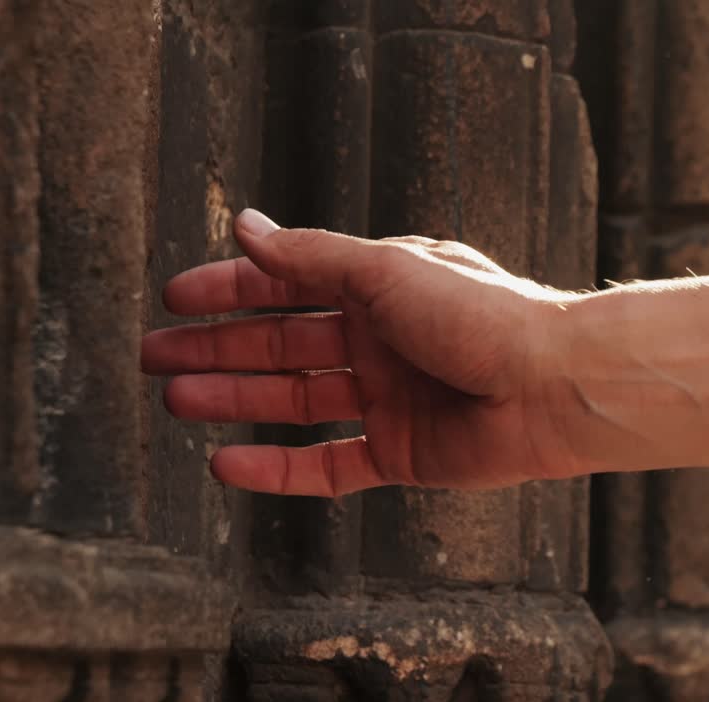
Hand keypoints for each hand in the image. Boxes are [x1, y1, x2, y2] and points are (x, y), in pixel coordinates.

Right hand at [141, 210, 581, 496]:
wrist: (552, 387)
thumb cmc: (483, 316)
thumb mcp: (387, 270)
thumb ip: (312, 257)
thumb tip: (248, 226)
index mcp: (380, 287)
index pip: (288, 284)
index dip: (230, 289)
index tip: (175, 298)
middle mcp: (381, 341)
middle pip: (281, 343)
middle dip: (217, 348)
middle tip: (156, 357)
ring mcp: (389, 399)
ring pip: (296, 400)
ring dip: (236, 399)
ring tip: (175, 400)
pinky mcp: (401, 453)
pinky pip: (328, 465)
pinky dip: (279, 468)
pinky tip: (228, 463)